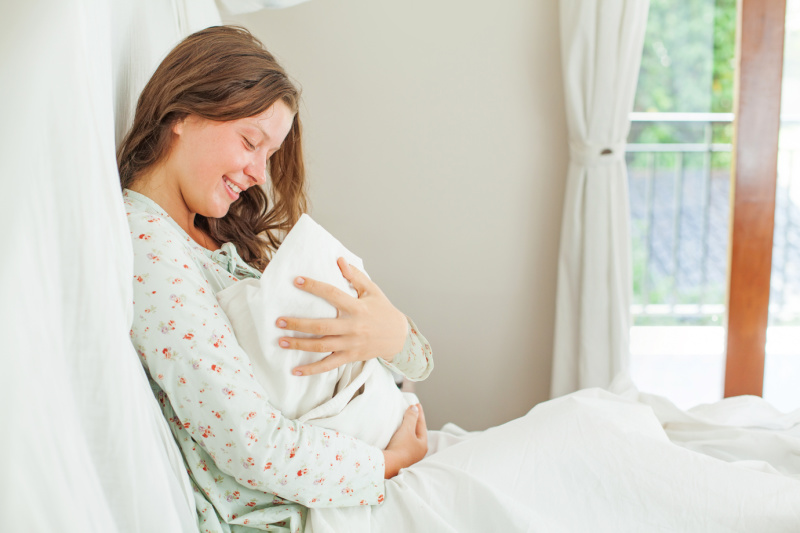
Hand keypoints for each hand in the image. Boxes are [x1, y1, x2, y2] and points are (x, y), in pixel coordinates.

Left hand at [276, 257, 408, 375]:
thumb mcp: (372, 291)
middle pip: (322, 327)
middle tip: (279, 321)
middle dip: (298, 324)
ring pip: (322, 346)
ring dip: (300, 345)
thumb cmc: (383, 311)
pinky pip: (329, 365)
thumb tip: (339, 260)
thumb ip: (355, 276)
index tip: (296, 281)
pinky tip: (296, 371)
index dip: (314, 287)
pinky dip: (312, 370)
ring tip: (281, 341)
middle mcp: (353, 327)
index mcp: (358, 308)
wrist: (399, 337)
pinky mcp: (350, 357)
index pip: (333, 294)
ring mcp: (351, 344)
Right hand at [383, 404, 427, 478]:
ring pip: (411, 438)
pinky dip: (403, 436)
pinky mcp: (401, 458)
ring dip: (409, 429)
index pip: (422, 425)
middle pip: (417, 432)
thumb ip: (411, 417)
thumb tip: (415, 408)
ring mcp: (410, 456)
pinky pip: (404, 443)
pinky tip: (399, 434)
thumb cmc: (400, 447)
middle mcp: (418, 452)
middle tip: (413, 411)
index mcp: (423, 444)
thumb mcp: (407, 429)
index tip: (417, 404)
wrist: (389, 464)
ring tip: (406, 421)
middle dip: (415, 421)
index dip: (419, 413)